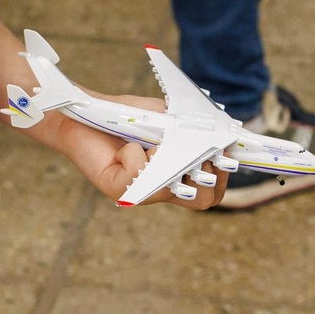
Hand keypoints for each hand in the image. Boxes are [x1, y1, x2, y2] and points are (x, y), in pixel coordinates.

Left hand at [55, 90, 222, 210]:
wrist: (88, 113)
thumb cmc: (128, 115)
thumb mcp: (168, 116)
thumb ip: (192, 125)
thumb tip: (221, 132)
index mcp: (176, 174)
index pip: (211, 190)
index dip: (224, 177)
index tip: (226, 154)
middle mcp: (161, 188)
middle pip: (202, 200)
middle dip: (206, 173)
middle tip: (195, 151)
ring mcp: (141, 192)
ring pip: (172, 189)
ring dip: (170, 159)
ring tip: (156, 144)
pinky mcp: (119, 189)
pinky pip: (140, 174)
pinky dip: (136, 153)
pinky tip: (126, 145)